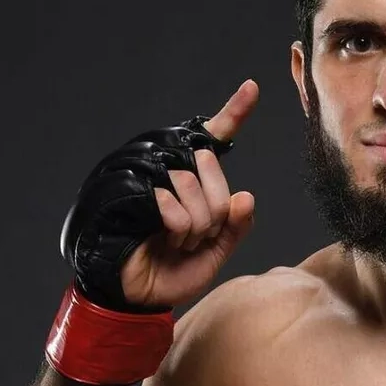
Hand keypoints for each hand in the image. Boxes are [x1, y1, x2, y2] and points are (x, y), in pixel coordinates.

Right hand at [118, 80, 257, 307]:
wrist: (140, 297)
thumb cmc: (175, 272)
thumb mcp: (217, 251)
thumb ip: (236, 225)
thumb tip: (246, 196)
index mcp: (195, 183)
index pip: (215, 140)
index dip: (233, 112)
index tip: (252, 88)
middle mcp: (173, 174)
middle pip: (210, 169)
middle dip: (214, 214)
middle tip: (197, 239)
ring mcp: (151, 182)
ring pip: (192, 187)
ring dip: (195, 227)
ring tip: (178, 243)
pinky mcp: (133, 196)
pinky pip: (172, 204)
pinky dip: (178, 230)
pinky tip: (164, 242)